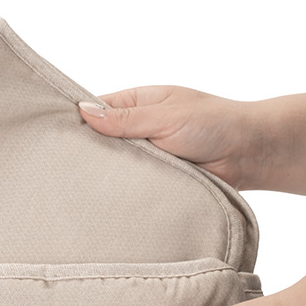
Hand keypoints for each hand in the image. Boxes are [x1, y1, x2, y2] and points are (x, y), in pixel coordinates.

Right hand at [78, 86, 267, 190]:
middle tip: (59, 169)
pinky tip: (105, 202)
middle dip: (86, 154)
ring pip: (115, 168)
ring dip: (106, 177)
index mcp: (139, 104)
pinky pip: (134, 187)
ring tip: (76, 189)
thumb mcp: (166, 116)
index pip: (97, 109)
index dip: (77, 121)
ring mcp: (148, 157)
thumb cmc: (215, 123)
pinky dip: (124, 193)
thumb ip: (125, 119)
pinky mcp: (157, 182)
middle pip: (101, 142)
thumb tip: (83, 111)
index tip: (54, 136)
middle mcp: (139, 130)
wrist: (252, 154)